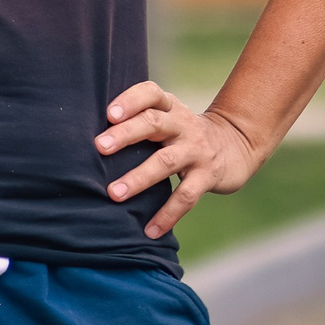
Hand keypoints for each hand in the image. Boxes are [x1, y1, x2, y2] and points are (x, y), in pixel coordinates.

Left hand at [93, 81, 265, 237]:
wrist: (234, 146)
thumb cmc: (183, 133)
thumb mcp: (167, 117)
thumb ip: (139, 120)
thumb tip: (90, 139)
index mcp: (170, 106)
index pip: (150, 94)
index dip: (131, 100)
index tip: (109, 113)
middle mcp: (183, 124)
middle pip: (153, 123)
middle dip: (126, 134)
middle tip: (100, 146)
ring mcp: (196, 150)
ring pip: (166, 161)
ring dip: (139, 178)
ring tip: (114, 193)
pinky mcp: (207, 176)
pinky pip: (186, 196)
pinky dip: (168, 214)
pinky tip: (150, 230)